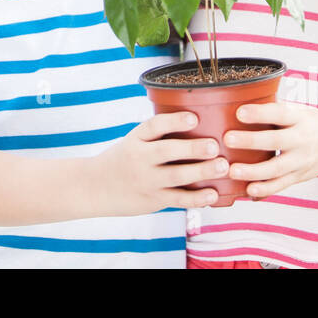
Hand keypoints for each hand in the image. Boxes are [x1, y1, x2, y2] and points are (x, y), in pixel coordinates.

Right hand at [86, 111, 224, 216]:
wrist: (95, 187)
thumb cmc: (124, 159)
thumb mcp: (133, 140)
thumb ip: (158, 134)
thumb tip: (201, 118)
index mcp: (136, 138)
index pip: (153, 126)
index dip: (174, 121)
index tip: (193, 118)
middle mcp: (139, 158)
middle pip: (167, 151)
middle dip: (192, 149)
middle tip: (214, 146)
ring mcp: (146, 180)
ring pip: (176, 176)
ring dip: (201, 172)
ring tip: (222, 166)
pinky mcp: (153, 200)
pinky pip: (178, 199)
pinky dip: (196, 198)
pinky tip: (213, 194)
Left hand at [224, 102, 317, 198]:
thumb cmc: (311, 123)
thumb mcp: (298, 109)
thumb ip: (273, 109)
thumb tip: (238, 100)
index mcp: (300, 118)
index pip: (280, 113)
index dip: (260, 113)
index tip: (240, 112)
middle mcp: (302, 139)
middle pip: (276, 141)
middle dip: (250, 141)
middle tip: (228, 139)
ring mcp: (301, 160)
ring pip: (277, 168)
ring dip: (253, 171)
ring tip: (232, 171)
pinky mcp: (299, 177)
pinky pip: (281, 185)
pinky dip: (265, 190)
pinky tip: (249, 191)